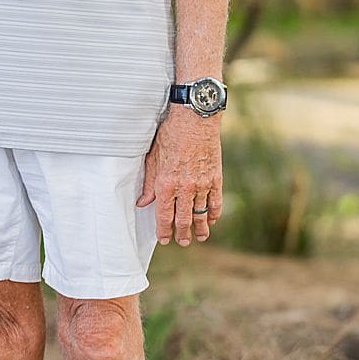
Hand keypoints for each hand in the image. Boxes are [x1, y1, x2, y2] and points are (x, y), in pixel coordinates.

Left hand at [137, 107, 222, 245]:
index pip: (164, 216)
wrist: (194, 118)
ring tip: (199, 237)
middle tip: (182, 242)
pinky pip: (215, 202)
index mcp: (166, 183)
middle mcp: (185, 188)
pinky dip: (213, 213)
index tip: (164, 239)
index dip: (164, 231)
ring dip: (200, 229)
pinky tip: (211, 220)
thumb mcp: (152, 157)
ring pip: (201, 214)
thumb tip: (142, 202)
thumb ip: (149, 183)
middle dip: (182, 234)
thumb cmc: (169, 134)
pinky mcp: (215, 178)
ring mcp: (202, 184)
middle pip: (184, 219)